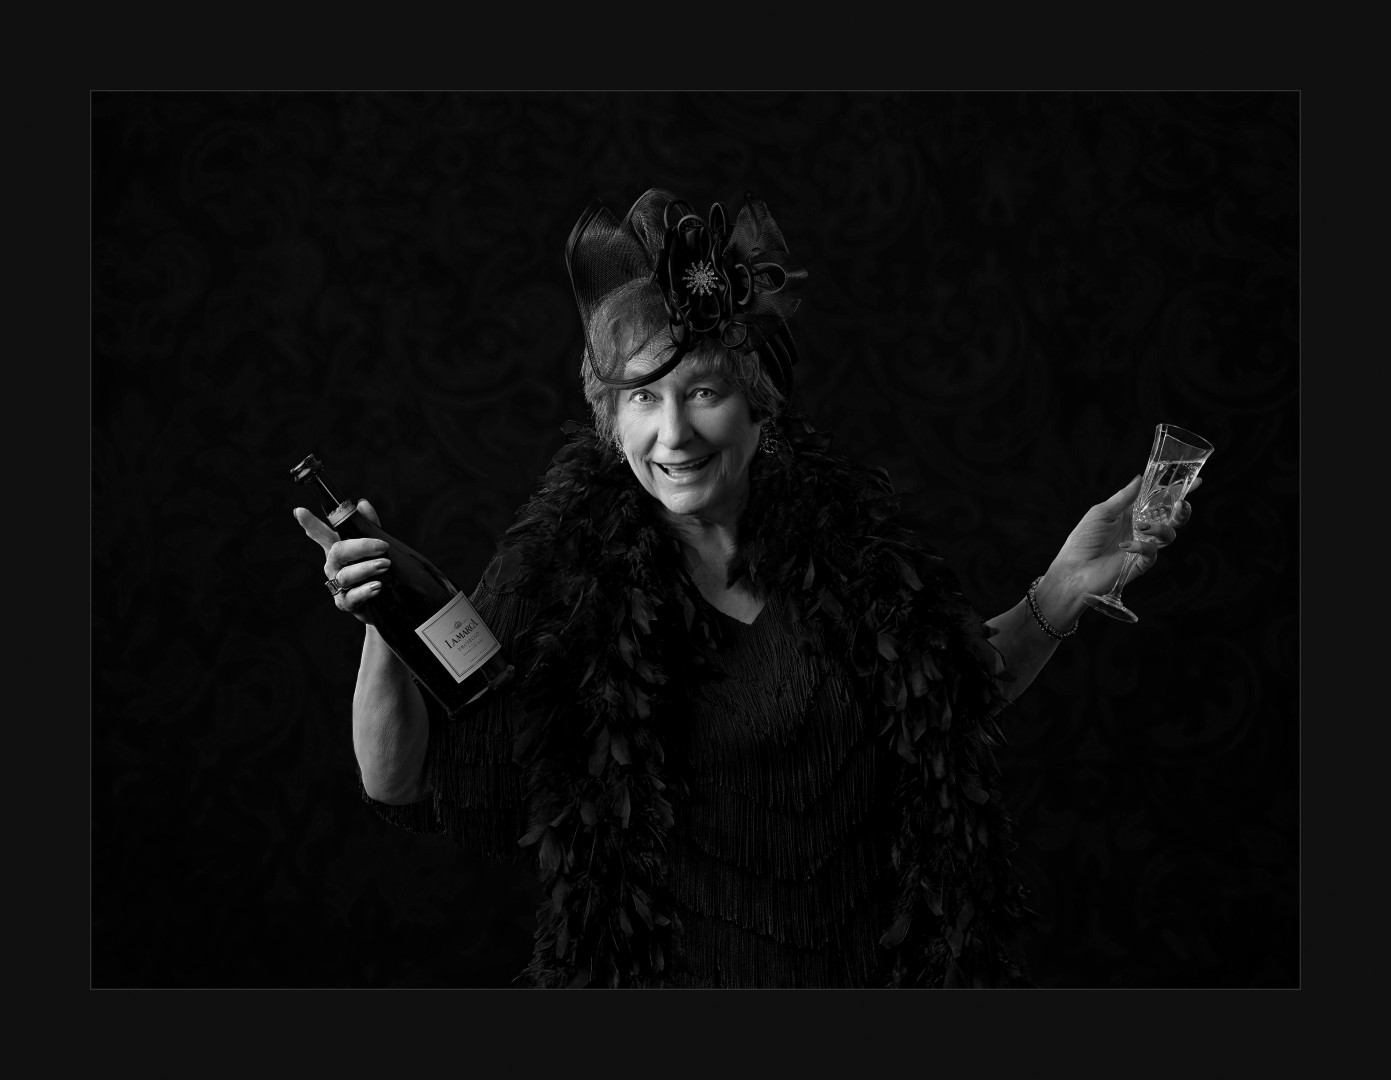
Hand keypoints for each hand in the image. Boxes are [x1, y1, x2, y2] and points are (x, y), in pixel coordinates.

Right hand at [293, 499, 390, 623]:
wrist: (383, 602)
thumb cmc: (374, 570)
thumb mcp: (374, 547)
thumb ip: (368, 526)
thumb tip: (363, 504)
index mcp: (338, 549)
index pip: (322, 534)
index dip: (310, 524)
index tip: (299, 511)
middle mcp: (333, 566)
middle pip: (338, 551)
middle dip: (361, 547)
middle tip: (383, 546)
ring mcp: (337, 585)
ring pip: (346, 574)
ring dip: (367, 568)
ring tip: (385, 565)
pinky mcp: (345, 603)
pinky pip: (353, 596)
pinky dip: (365, 590)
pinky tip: (377, 586)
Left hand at [1049, 475, 1200, 596]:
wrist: (1073, 570)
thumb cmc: (1082, 541)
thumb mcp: (1101, 513)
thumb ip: (1124, 497)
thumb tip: (1140, 478)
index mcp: (1132, 514)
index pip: (1159, 501)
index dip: (1176, 491)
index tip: (1196, 481)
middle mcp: (1141, 529)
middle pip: (1172, 518)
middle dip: (1182, 510)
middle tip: (1181, 504)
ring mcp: (1143, 546)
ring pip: (1169, 535)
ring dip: (1160, 527)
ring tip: (1143, 526)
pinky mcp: (1141, 563)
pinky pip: (1153, 552)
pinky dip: (1142, 546)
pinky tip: (1126, 545)